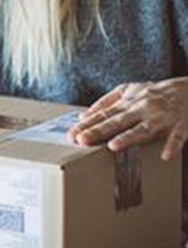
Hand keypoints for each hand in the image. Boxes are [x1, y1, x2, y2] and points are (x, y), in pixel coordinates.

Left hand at [69, 78, 187, 160]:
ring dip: (128, 137)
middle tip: (81, 140)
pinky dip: (172, 145)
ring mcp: (161, 117)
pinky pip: (177, 137)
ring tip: (113, 146)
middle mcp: (142, 108)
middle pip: (117, 121)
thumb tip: (84, 116)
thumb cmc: (155, 93)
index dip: (87, 125)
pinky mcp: (182, 125)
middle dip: (98, 131)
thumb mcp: (129, 91)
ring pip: (143, 129)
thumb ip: (106, 102)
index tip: (71, 135)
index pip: (103, 115)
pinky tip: (165, 156)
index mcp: (128, 102)